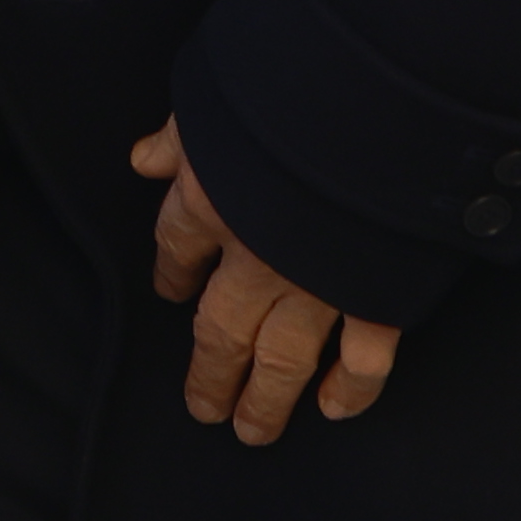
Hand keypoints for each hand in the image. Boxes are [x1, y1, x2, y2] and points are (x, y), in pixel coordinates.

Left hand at [132, 121, 400, 448]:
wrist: (373, 102)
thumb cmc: (287, 88)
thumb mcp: (213, 95)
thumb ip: (180, 134)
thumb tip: (145, 159)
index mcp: (210, 202)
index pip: (178, 249)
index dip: (173, 272)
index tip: (169, 291)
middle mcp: (254, 257)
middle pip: (220, 330)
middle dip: (210, 373)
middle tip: (203, 409)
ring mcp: (315, 284)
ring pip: (281, 359)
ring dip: (263, 400)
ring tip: (250, 432)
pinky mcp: (375, 295)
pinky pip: (362, 357)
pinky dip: (351, 388)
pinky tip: (334, 409)